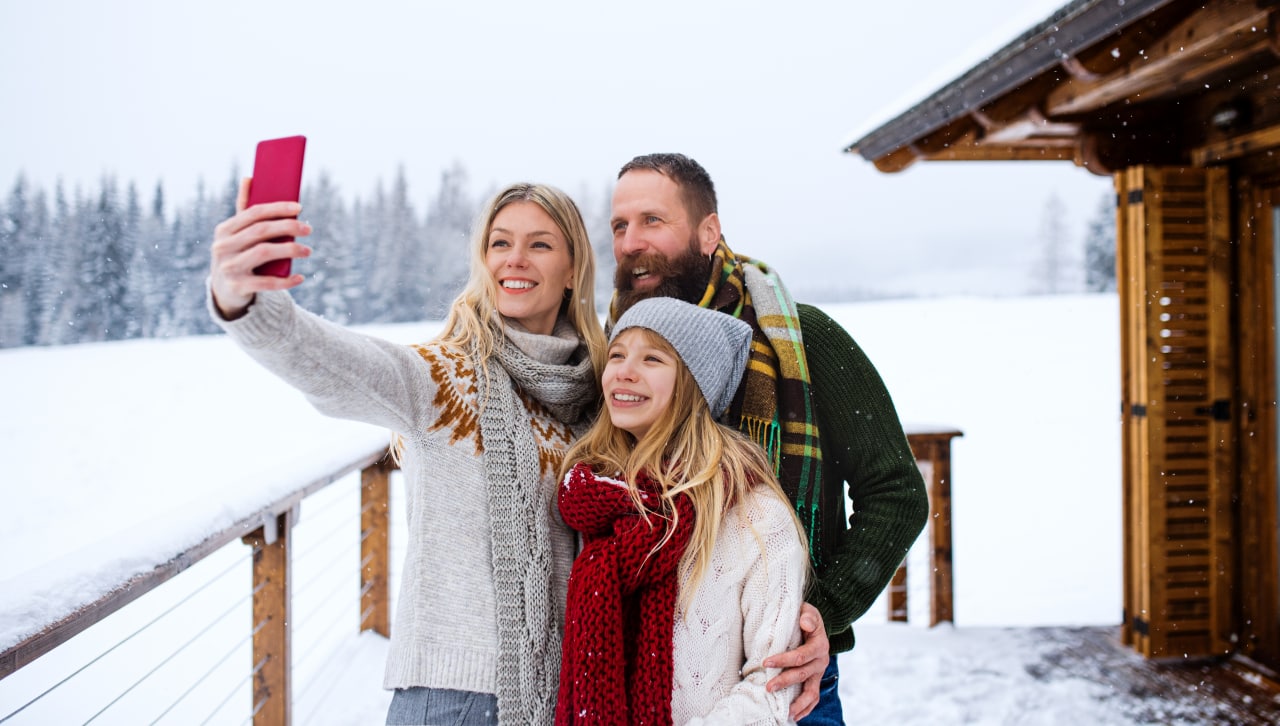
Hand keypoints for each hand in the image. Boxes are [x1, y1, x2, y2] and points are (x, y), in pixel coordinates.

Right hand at [209, 177, 311, 319]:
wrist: (224, 291)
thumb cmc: (236, 254)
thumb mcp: (236, 234)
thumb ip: (243, 208)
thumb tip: (249, 177)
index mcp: (224, 230)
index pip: (253, 213)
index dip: (277, 208)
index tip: (299, 208)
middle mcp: (223, 247)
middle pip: (260, 231)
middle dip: (288, 227)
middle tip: (308, 229)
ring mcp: (229, 267)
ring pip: (264, 253)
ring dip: (290, 250)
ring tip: (307, 251)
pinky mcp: (237, 287)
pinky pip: (266, 283)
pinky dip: (286, 280)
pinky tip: (300, 277)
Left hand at [763, 602, 828, 720]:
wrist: (813, 623)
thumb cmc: (806, 616)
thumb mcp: (809, 610)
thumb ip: (808, 616)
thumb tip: (805, 622)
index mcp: (819, 644)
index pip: (801, 655)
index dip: (783, 660)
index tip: (766, 661)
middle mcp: (821, 661)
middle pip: (802, 674)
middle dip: (784, 681)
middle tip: (768, 687)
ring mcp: (819, 672)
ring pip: (811, 692)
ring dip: (798, 703)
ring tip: (786, 712)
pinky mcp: (815, 679)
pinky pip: (813, 697)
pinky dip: (806, 708)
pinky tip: (794, 716)